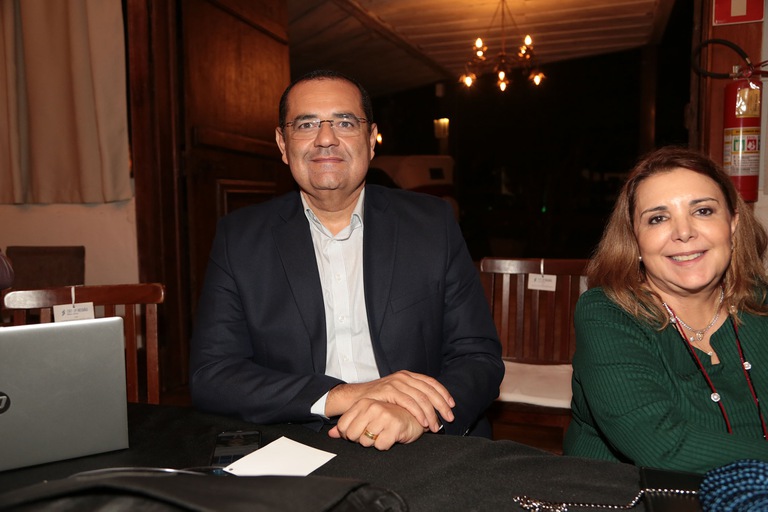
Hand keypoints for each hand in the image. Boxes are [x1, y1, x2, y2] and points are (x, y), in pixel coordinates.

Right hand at [325, 370, 453, 431]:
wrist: (354, 398)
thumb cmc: (376, 400)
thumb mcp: (396, 394)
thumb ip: (411, 396)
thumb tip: (431, 406)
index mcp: (407, 375)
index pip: (430, 382)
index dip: (443, 393)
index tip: (451, 405)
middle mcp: (403, 376)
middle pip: (429, 390)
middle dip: (441, 405)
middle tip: (449, 418)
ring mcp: (395, 382)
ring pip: (421, 397)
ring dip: (431, 413)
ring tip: (436, 426)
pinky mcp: (388, 391)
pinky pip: (409, 402)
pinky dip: (418, 413)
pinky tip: (423, 422)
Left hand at [328, 399, 426, 449]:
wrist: (414, 417)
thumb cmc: (389, 418)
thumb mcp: (367, 418)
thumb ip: (348, 425)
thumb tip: (330, 435)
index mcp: (363, 403)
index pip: (343, 427)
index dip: (351, 435)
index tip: (362, 432)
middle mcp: (372, 406)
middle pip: (352, 436)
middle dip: (362, 440)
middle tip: (375, 433)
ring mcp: (383, 415)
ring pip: (366, 442)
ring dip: (375, 442)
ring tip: (384, 433)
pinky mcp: (395, 425)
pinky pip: (380, 445)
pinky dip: (386, 445)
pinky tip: (392, 436)